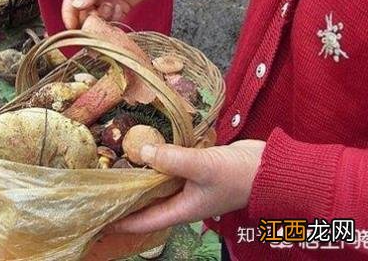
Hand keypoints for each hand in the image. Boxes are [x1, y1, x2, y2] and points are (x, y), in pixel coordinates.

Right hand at [61, 0, 160, 29]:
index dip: (69, 15)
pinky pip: (113, 21)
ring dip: (104, 18)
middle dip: (89, 19)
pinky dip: (115, 18)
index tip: (71, 27)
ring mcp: (107, 2)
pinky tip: (121, 7)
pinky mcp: (120, 8)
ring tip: (112, 6)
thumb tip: (75, 6)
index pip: (70, 3)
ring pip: (99, 20)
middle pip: (84, 15)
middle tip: (97, 18)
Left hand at [107, 140, 265, 234]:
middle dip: (125, 197)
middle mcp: (181, 199)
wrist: (270, 167)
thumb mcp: (203, 167)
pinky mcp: (194, 167)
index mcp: (181, 209)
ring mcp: (188, 183)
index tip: (98, 217)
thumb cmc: (238, 175)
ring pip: (156, 183)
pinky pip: (169, 166)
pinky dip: (156, 159)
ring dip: (139, 176)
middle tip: (100, 187)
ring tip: (114, 165)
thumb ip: (172, 159)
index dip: (121, 221)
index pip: (144, 221)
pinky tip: (143, 147)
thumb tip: (140, 150)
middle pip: (146, 202)